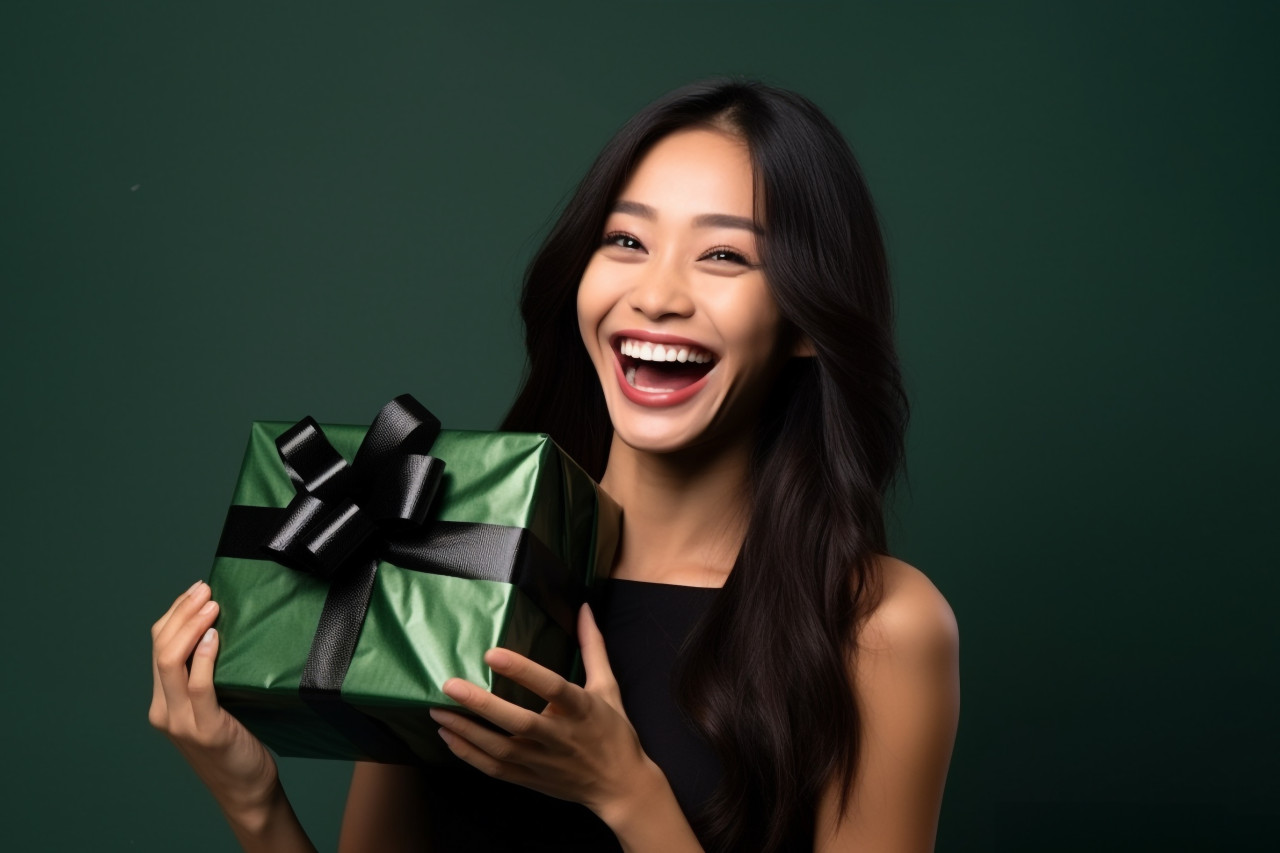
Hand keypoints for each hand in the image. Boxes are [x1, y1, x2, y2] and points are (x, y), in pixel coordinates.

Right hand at [148, 581, 279, 820]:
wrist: (245, 788)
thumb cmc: (236, 741)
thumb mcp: (215, 705)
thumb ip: (208, 676)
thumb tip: (224, 628)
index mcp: (162, 702)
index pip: (158, 647)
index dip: (174, 614)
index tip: (196, 591)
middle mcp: (164, 711)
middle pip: (161, 648)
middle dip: (182, 612)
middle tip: (205, 588)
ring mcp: (182, 722)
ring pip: (172, 662)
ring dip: (192, 626)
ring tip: (212, 603)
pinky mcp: (207, 730)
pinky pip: (199, 686)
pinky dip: (205, 657)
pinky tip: (216, 637)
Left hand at [429, 604, 660, 822]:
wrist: (621, 787)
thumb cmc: (614, 732)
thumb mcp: (608, 687)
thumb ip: (593, 648)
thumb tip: (585, 609)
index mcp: (581, 709)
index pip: (550, 686)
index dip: (522, 671)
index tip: (491, 653)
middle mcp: (560, 737)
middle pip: (518, 722)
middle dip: (481, 705)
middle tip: (449, 685)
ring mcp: (544, 762)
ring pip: (500, 749)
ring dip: (466, 730)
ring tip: (438, 711)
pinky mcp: (531, 780)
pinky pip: (495, 769)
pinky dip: (469, 755)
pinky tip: (449, 736)